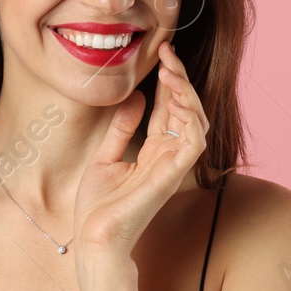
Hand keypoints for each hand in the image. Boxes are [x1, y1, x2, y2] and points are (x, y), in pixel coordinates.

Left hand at [73, 40, 209, 258]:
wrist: (94, 238)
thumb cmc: (98, 207)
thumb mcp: (105, 157)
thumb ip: (122, 129)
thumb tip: (136, 96)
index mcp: (154, 152)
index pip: (168, 108)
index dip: (168, 80)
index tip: (161, 52)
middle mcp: (168, 157)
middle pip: (186, 110)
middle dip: (180, 78)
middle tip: (167, 51)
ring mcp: (173, 166)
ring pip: (197, 121)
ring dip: (186, 92)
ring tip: (171, 70)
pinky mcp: (172, 176)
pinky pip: (194, 142)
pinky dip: (190, 118)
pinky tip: (174, 100)